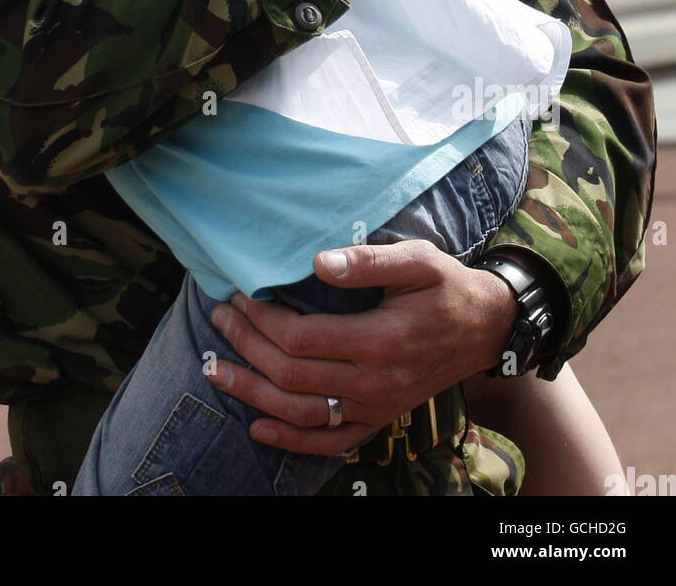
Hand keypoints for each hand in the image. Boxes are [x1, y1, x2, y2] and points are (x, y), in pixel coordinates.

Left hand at [205, 239, 516, 455]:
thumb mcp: (418, 260)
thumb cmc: (447, 287)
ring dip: (252, 393)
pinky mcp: (379, 420)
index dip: (261, 319)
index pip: (300, 338)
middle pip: (291, 374)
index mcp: (380, 340)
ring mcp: (376, 407)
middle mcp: (375, 382)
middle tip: (220, 318)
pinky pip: (328, 441)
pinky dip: (289, 439)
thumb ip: (368, 261)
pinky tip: (257, 426)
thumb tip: (318, 263)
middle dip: (246, 346)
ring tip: (216, 369)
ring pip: (301, 413)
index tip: (240, 295)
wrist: (486, 329)